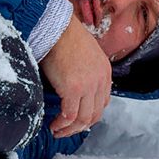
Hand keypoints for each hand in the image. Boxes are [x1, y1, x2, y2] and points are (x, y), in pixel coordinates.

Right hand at [39, 18, 111, 137]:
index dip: (89, 115)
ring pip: (83, 119)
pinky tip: (54, 125)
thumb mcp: (85, 55)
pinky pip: (70, 115)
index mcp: (105, 72)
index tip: (76, 119)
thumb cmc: (65, 37)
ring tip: (57, 131)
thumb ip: (86, 71)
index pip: (102, 102)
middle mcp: (101, 81)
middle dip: (80, 127)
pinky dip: (62, 124)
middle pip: (95, 114)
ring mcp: (88, 86)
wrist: (57, 27)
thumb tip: (75, 87)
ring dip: (70, 129)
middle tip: (66, 131)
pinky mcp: (74, 89)